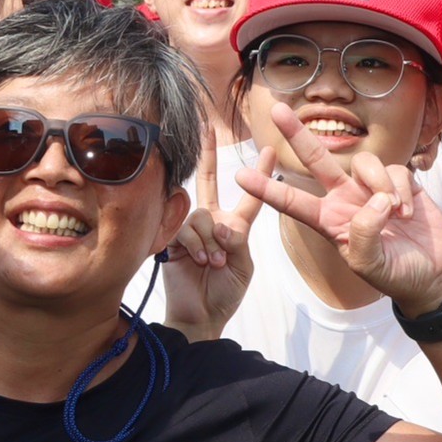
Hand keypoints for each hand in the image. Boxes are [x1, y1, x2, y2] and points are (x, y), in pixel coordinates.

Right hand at [162, 151, 267, 340]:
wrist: (200, 315)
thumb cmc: (225, 292)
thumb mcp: (243, 266)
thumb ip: (237, 241)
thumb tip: (220, 224)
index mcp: (234, 227)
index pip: (250, 196)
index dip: (260, 174)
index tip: (269, 150)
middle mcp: (212, 221)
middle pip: (209, 181)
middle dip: (207, 153)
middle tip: (206, 126)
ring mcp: (191, 228)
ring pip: (202, 215)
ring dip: (210, 240)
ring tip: (213, 263)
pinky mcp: (172, 237)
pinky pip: (186, 229)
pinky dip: (196, 245)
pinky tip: (198, 261)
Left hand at [238, 103, 441, 311]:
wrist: (431, 276)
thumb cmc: (394, 274)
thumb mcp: (369, 265)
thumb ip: (364, 235)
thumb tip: (375, 200)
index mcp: (329, 221)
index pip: (292, 202)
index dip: (267, 189)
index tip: (240, 176)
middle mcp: (345, 199)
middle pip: (316, 159)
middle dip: (296, 134)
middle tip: (276, 110)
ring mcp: (371, 188)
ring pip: (363, 163)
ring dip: (379, 185)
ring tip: (395, 214)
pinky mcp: (399, 182)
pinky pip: (394, 170)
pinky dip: (400, 189)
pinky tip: (408, 212)